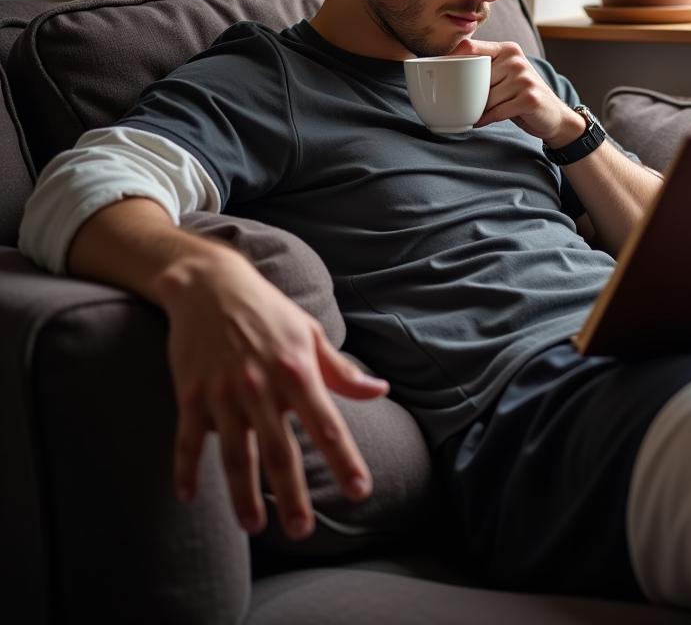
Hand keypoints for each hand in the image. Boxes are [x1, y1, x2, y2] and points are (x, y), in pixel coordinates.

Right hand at [154, 248, 388, 538]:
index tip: (360, 490)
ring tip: (253, 526)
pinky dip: (185, 468)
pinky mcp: (191, 393)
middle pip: (280, 451)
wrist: (210, 284)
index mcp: (297, 371)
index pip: (327, 425)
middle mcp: (261, 387)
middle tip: (302, 531)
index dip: (345, 460)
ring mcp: (223, 393)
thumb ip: (342, 371)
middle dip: (292, 494)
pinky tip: (188, 496)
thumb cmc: (269, 310)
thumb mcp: (310, 333)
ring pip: (234, 454)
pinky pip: (187, 439)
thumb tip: (379, 391)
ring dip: (242, 494)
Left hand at [450, 38, 584, 146]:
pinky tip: (480, 121)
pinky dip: (485, 119)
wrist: (553, 116)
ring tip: (477, 112)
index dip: (452, 58)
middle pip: (476, 78)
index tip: (439, 72)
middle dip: (469, 94)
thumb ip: (484, 68)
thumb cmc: (520, 96)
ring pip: (486, 97)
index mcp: (507, 49)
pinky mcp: (529, 98)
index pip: (470, 47)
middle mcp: (516, 60)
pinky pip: (496, 112)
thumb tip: (445, 74)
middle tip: (460, 102)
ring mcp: (524, 78)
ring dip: (478, 109)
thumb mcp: (505, 75)